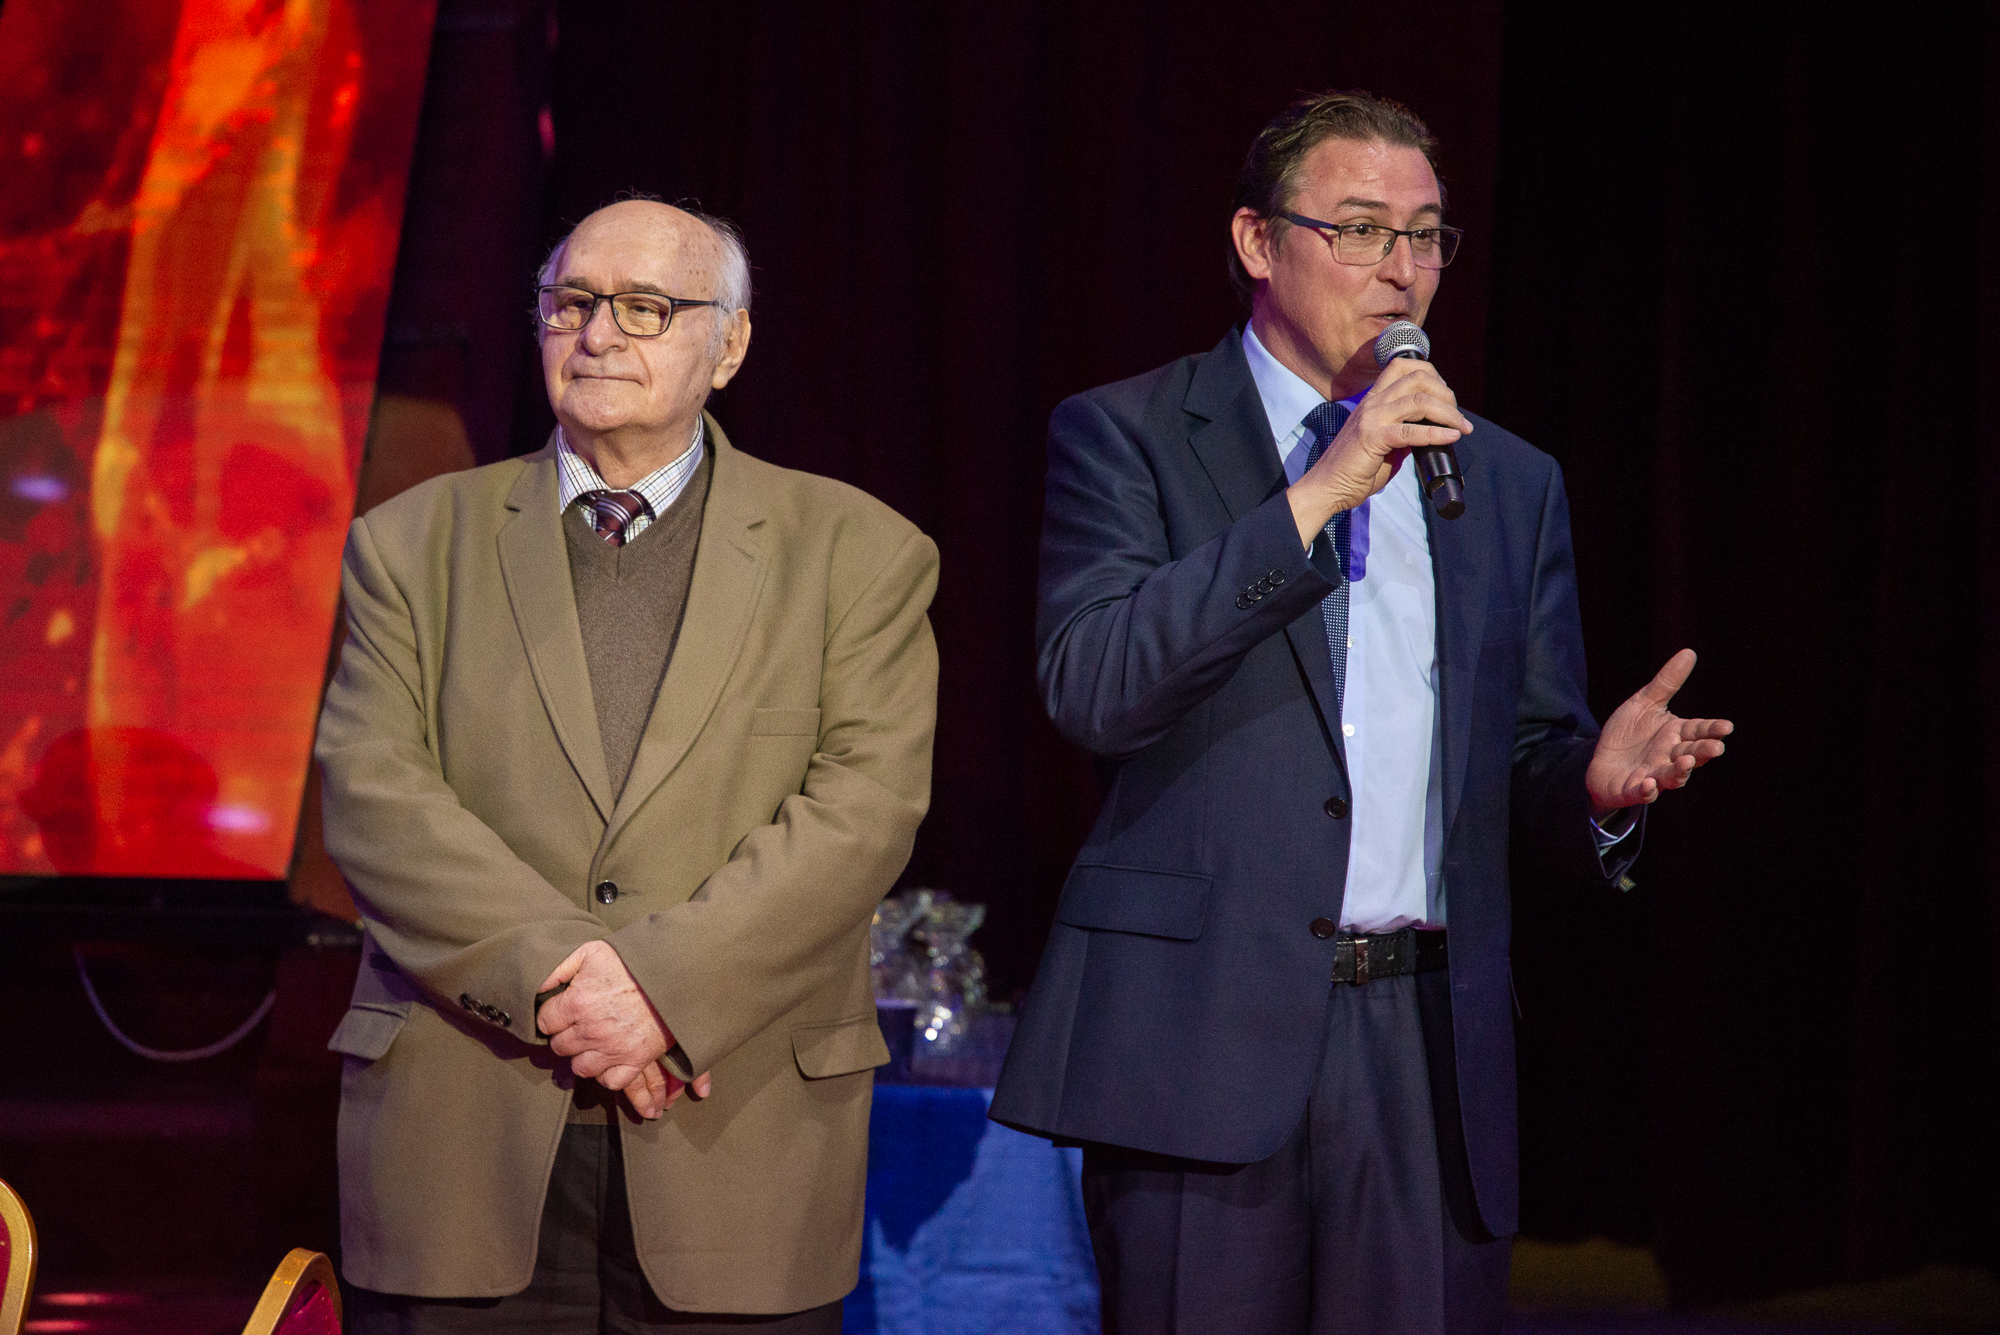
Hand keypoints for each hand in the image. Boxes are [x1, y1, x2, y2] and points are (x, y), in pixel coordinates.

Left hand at [539, 941, 712, 1117]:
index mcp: (577, 1003)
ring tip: (592, 1043)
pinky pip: (610, 1081)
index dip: (553, 1016)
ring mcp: (613, 1048)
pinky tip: (609, 1059)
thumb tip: (537, 988)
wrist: (674, 973)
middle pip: (560, 1047)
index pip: (545, 1023)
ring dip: (584, 1057)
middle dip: (567, 1036)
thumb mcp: (592, 952)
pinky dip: (607, 1073)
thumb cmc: (633, 962)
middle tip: (579, 1025)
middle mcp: (591, 1030)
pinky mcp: (635, 1060)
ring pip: (581, 1068)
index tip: (563, 1011)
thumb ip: (558, 968)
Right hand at [1287, 357, 1471, 549]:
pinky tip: (1451, 437)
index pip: (1403, 366)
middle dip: (1446, 393)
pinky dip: (1437, 433)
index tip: (1446, 397)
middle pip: (1418, 378)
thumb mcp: (1384, 442)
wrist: (1328, 487)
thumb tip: (1432, 430)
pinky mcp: (1372, 438)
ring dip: (1448, 412)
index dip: (1432, 375)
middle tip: (1457, 415)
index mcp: (1373, 399)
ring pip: (1419, 400)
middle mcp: (1372, 402)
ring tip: (1461, 427)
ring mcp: (1371, 418)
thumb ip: (1404, 431)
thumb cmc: (1355, 469)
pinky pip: (1411, 431)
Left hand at [1586, 649, 1733, 811]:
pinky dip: (1647, 790)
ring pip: (1673, 776)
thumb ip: (1667, 683)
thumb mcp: (1645, 703)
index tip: (1726, 726)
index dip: (1712, 730)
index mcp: (1676, 734)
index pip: (1698, 730)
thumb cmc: (1629, 733)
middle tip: (1716, 747)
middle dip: (1704, 751)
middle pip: (1692, 754)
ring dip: (1680, 771)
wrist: (1601, 761)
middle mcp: (1669, 757)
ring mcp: (1653, 775)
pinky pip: (1642, 792)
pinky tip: (1648, 783)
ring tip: (1687, 761)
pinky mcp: (1633, 789)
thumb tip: (1689, 652)